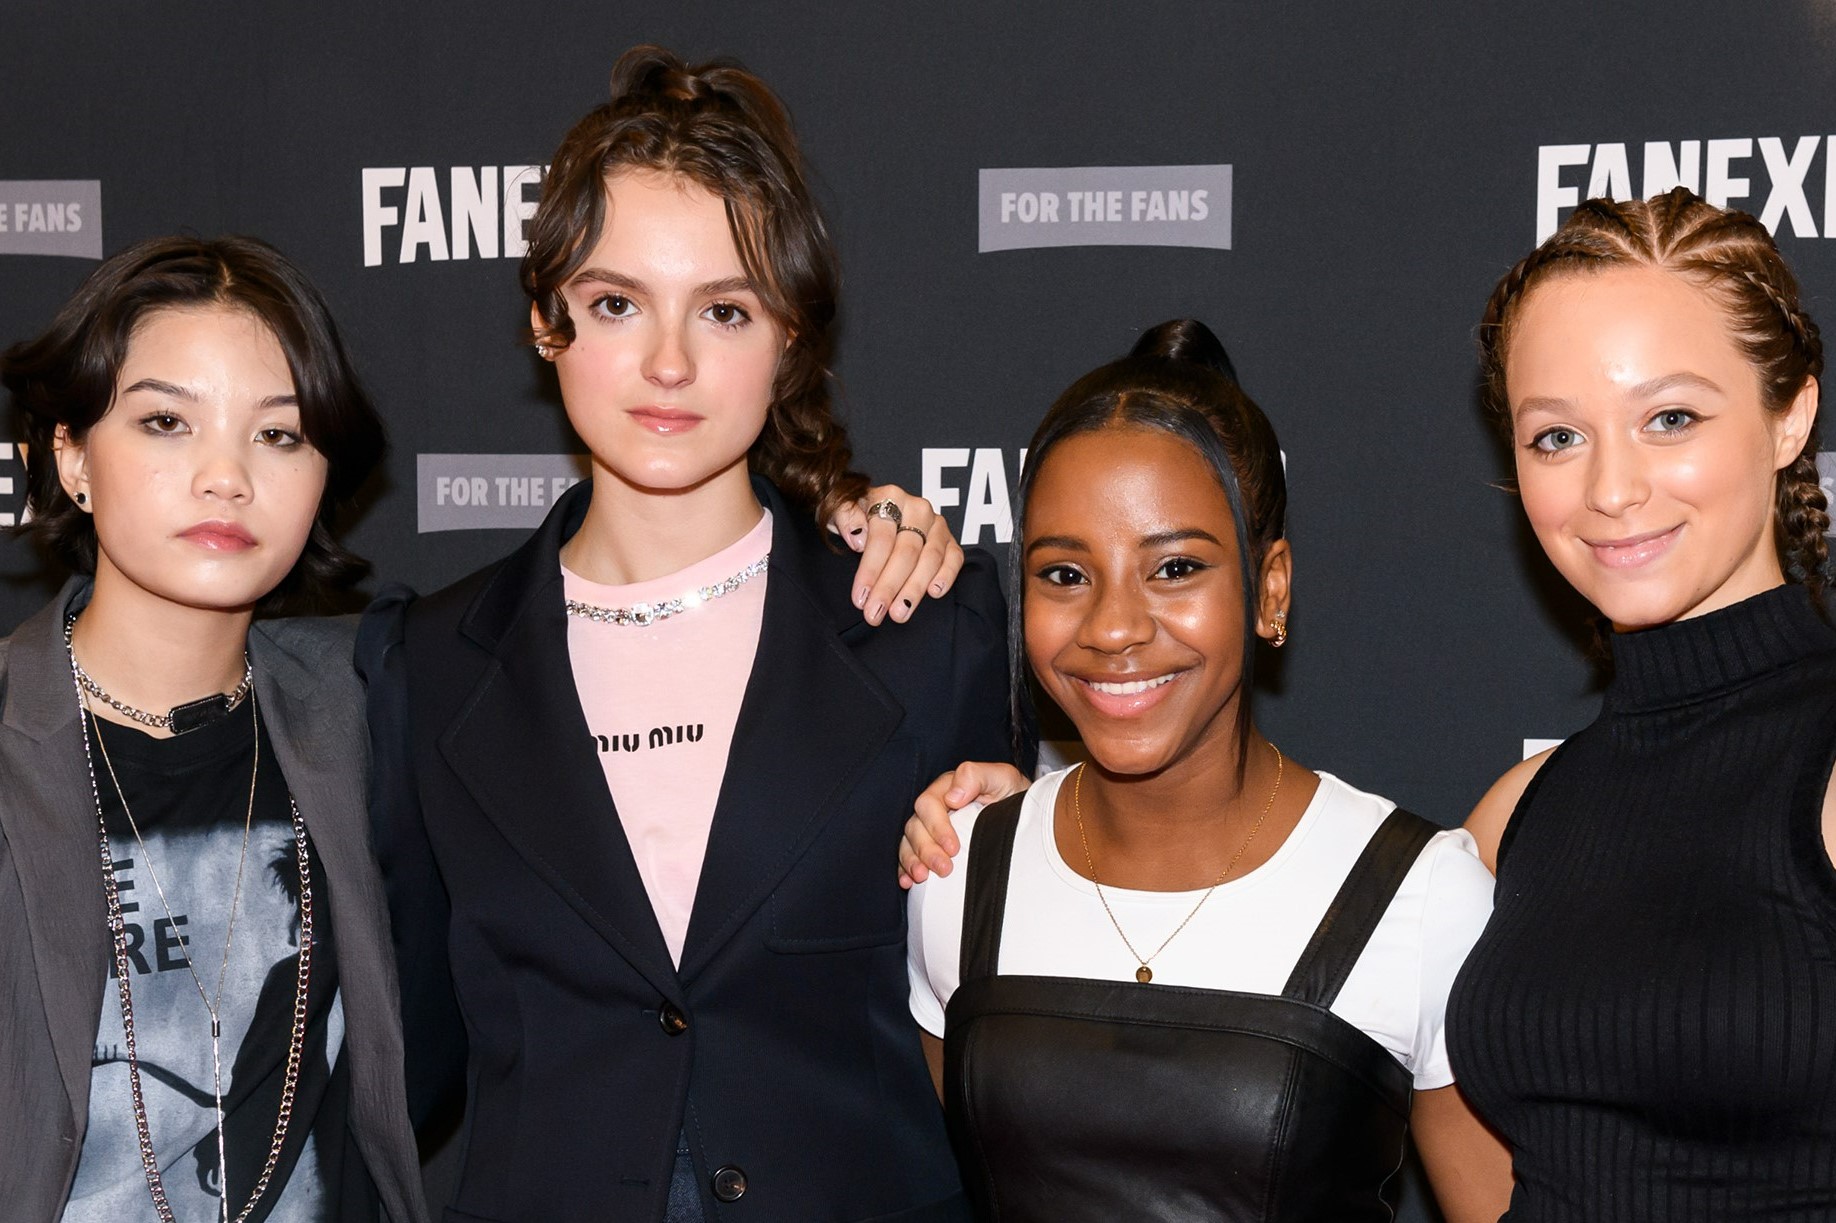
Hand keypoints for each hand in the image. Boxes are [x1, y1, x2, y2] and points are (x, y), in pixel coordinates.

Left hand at [829, 484, 964, 625]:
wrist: (871, 512)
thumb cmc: (855, 515)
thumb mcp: (838, 510)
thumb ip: (844, 517)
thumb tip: (857, 538)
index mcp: (889, 497)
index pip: (882, 538)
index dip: (870, 570)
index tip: (860, 597)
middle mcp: (917, 508)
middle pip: (906, 551)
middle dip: (890, 586)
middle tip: (876, 613)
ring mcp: (937, 524)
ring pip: (930, 558)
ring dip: (914, 589)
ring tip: (899, 613)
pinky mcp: (950, 540)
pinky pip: (954, 558)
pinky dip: (947, 575)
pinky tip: (934, 593)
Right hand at [898, 761, 1031, 887]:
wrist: (1025, 815)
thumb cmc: (1012, 795)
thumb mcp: (1002, 778)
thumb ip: (976, 776)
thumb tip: (953, 797)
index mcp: (947, 788)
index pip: (928, 805)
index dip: (937, 827)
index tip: (953, 848)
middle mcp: (934, 808)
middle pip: (915, 826)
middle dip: (926, 850)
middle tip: (944, 869)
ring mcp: (930, 829)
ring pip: (909, 842)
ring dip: (912, 861)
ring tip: (922, 877)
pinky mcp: (931, 847)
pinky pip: (909, 856)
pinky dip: (905, 869)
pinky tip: (908, 881)